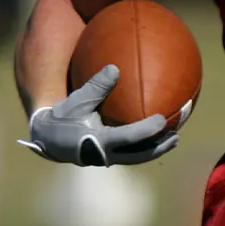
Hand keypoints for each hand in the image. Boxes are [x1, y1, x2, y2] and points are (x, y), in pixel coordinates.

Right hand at [16, 65, 178, 165]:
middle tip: (176, 137)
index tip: (161, 120)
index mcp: (98, 141)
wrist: (48, 138)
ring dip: (155, 150)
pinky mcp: (108, 156)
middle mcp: (104, 154)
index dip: (146, 130)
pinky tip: (157, 136)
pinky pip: (131, 153)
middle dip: (158, 147)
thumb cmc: (63, 116)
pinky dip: (144, 146)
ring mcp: (107, 157)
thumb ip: (96, 86)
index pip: (128, 137)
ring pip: (136, 157)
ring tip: (173, 139)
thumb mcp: (77, 100)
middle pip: (138, 155)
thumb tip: (115, 68)